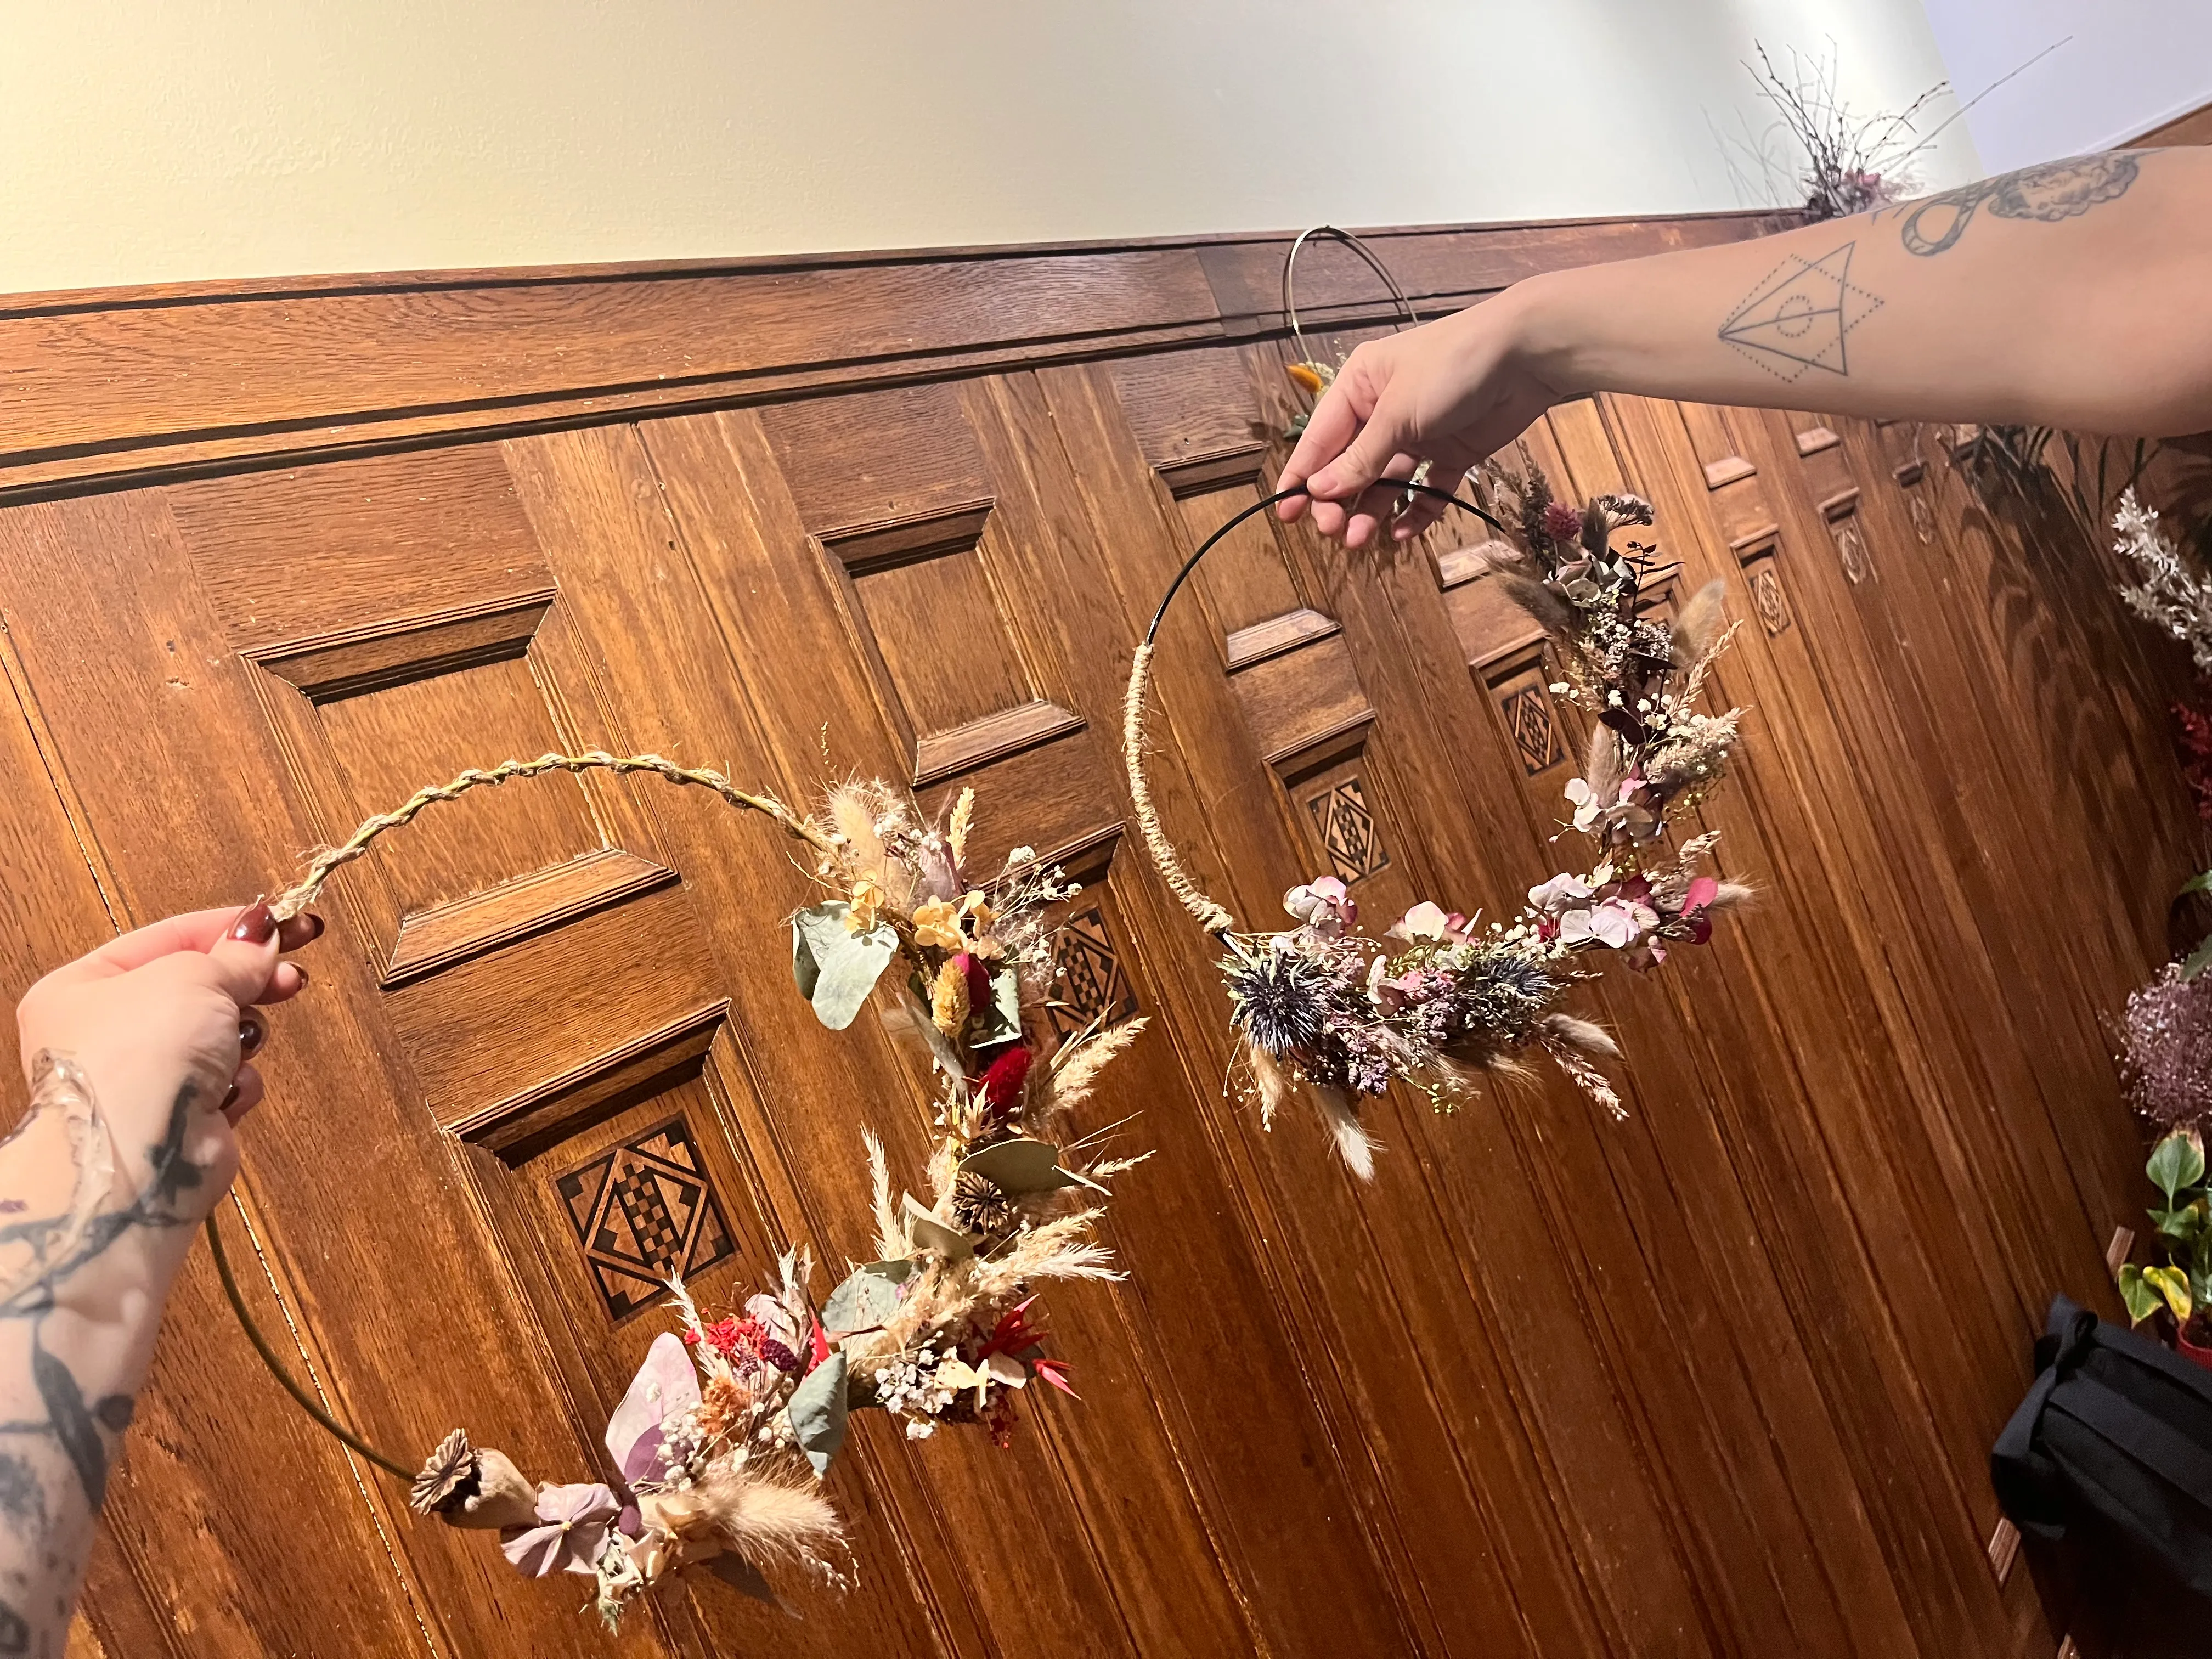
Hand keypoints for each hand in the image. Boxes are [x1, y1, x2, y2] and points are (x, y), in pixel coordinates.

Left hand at [15, 903, 319, 1224]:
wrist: (138, 1155)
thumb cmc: (142, 1051)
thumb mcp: (193, 975)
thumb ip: (235, 953)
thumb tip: (266, 935)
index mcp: (84, 985)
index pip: (171, 937)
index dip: (234, 927)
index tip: (291, 921)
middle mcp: (106, 1031)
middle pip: (197, 988)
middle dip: (248, 983)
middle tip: (293, 977)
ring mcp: (143, 1076)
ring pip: (218, 1035)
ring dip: (241, 1037)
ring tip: (241, 1045)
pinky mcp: (178, 1115)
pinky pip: (225, 1082)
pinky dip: (235, 1084)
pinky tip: (226, 1091)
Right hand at [1277, 282, 1569, 547]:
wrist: (1526, 357)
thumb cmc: (1452, 367)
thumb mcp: (1398, 413)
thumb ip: (1360, 458)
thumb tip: (1318, 491)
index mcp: (1360, 387)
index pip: (1320, 438)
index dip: (1302, 476)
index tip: (1286, 513)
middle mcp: (1383, 411)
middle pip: (1349, 465)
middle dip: (1338, 500)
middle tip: (1333, 531)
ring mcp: (1418, 434)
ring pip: (1384, 482)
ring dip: (1370, 511)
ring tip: (1361, 540)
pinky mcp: (1452, 453)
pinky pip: (1426, 490)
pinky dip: (1414, 512)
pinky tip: (1401, 533)